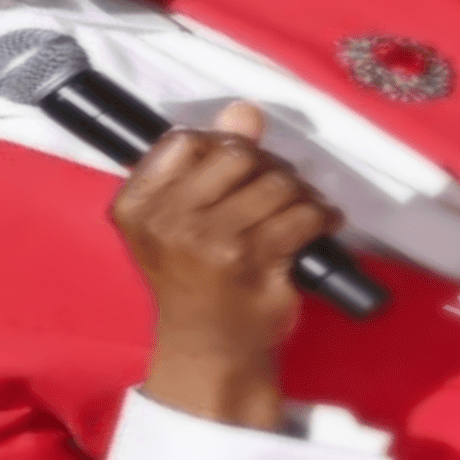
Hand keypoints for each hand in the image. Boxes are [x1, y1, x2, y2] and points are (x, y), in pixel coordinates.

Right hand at [110, 101, 342, 430]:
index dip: (218, 146)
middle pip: (235, 155)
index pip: (184, 140)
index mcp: (137, 206)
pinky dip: (321, 216)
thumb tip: (243, 110)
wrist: (208, 349)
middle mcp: (167, 220)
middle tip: (275, 188)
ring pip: (275, 183)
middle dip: (265, 166)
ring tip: (299, 209)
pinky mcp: (254, 262)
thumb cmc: (191, 280)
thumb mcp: (180, 221)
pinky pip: (302, 215)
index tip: (233, 169)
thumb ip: (205, 163)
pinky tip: (320, 224)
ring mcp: (211, 242)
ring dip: (298, 192)